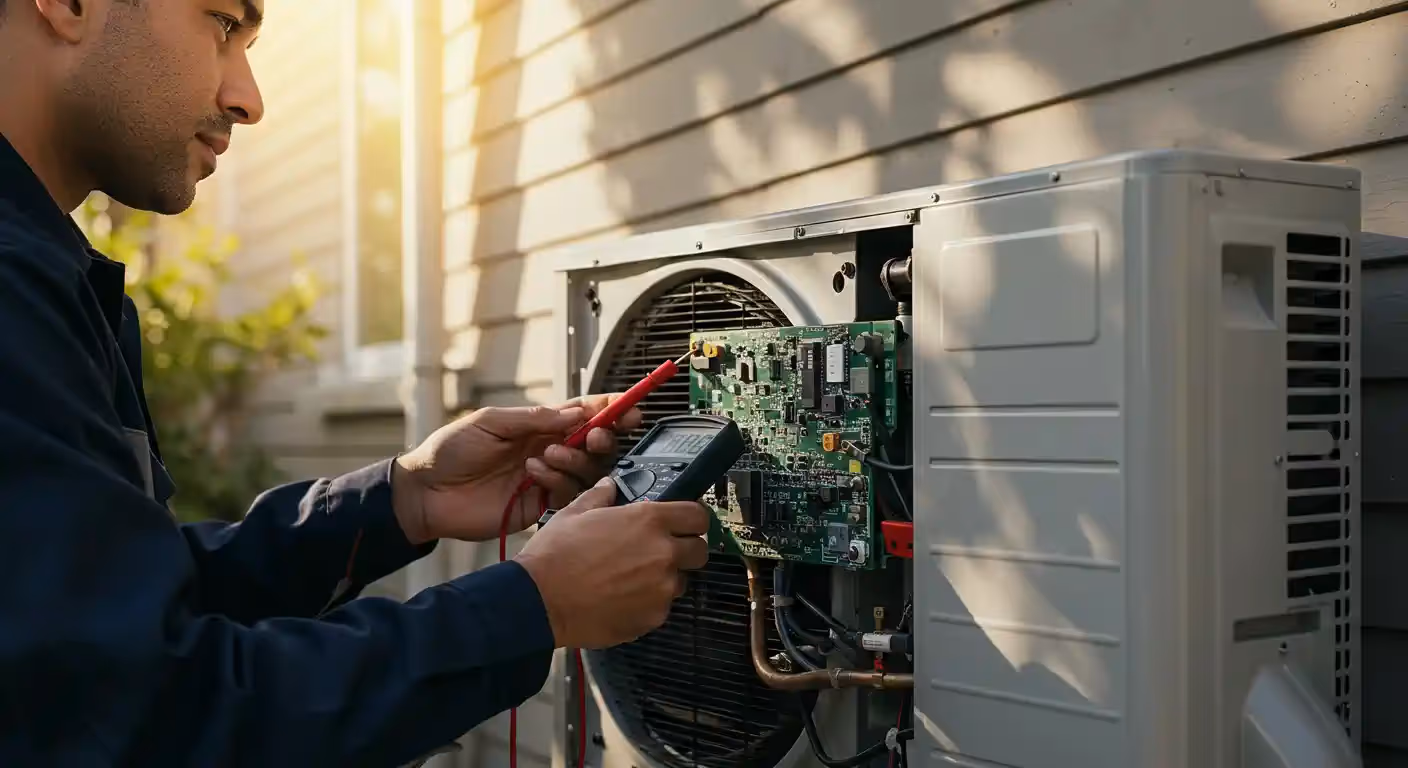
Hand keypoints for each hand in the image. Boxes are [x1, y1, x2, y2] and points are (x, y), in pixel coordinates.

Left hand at [392, 394, 642, 543]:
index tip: (628, 407)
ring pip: (586, 471)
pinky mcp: (540, 506)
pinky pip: (567, 495)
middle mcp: (548, 451)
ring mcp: (546, 480)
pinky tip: (533, 474)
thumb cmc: (450, 451)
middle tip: (596, 437)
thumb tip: (575, 413)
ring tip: (547, 454)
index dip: (608, 410)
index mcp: (537, 426)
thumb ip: (534, 418)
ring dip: (574, 460)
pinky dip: (557, 481)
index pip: (582, 414)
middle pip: (594, 444)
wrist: (426, 493)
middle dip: (603, 437)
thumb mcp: (490, 422)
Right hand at [514, 479, 711, 648]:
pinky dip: (647, 604)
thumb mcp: (575, 513)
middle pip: (699, 551)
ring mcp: (662, 589)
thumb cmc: (555, 553)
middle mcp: (664, 553)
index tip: (681, 524)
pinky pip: (660, 607)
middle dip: (685, 550)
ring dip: (665, 579)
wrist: (538, 601)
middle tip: (659, 552)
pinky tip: (620, 600)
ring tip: (631, 579)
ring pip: (680, 581)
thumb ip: (601, 497)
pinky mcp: (652, 618)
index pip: (698, 516)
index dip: (691, 519)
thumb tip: (610, 487)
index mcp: (649, 520)